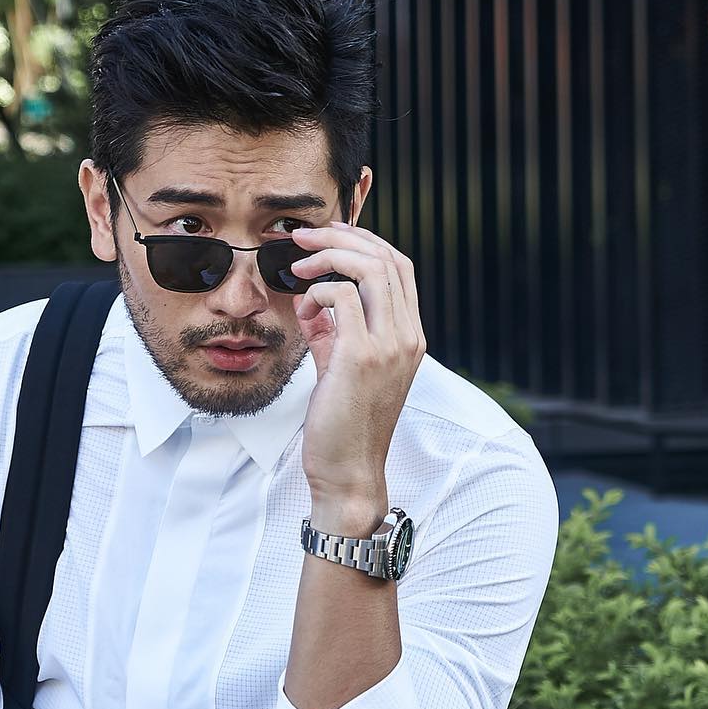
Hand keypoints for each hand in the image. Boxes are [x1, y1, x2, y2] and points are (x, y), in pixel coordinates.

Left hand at [289, 221, 426, 502]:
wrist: (349, 472)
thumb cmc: (343, 426)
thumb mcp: (341, 368)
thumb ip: (333, 332)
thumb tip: (313, 302)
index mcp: (409, 337)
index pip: (398, 267)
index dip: (364, 241)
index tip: (329, 237)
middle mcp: (407, 337)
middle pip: (386, 257)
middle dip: (341, 237)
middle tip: (302, 238)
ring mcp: (389, 346)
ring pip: (369, 267)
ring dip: (328, 255)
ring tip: (298, 266)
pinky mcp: (361, 356)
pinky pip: (340, 295)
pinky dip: (316, 291)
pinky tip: (302, 310)